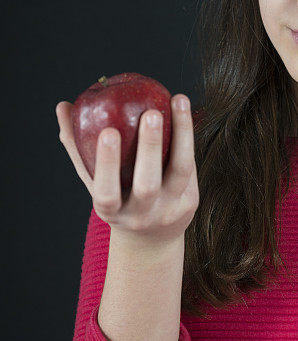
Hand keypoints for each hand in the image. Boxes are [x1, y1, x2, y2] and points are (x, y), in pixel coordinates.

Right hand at [55, 96, 199, 245]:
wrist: (151, 239)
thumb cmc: (116, 197)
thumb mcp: (95, 180)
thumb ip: (78, 146)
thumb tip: (63, 106)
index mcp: (112, 211)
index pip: (107, 192)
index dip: (108, 164)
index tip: (109, 132)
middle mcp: (141, 215)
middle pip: (148, 185)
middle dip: (150, 148)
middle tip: (151, 113)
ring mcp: (169, 209)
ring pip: (179, 171)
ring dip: (182, 134)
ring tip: (178, 100)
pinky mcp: (190, 201)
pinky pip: (190, 166)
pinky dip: (187, 137)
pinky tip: (182, 110)